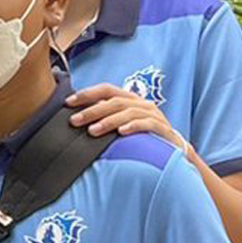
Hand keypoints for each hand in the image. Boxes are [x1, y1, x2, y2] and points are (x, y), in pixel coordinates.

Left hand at [66, 83, 185, 150]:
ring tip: (92, 131)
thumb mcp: (122, 126)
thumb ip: (105, 120)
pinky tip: (121, 132)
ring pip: (128, 112)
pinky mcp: (163, 129)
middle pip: (114, 101)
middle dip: (91, 110)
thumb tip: (77, 119)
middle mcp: (142, 104)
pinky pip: (147, 124)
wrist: (173, 152)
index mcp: (130, 100)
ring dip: (108, 121)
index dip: (87, 94)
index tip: (68, 103)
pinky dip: (133, 126)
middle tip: (74, 121)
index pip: (107, 90)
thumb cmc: (142, 139)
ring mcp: (154, 115)